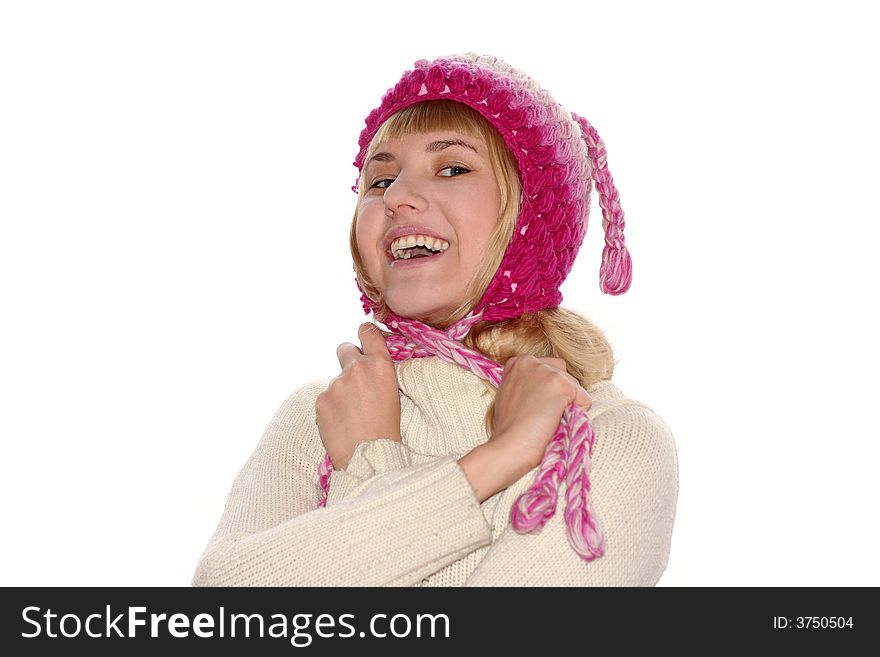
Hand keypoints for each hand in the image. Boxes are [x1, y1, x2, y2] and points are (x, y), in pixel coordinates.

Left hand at [315, 322, 401, 469]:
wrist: (370, 456)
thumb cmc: (387, 429)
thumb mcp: (392, 393)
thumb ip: (377, 374)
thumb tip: (365, 366)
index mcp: (380, 365)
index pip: (368, 332)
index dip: (364, 333)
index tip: (363, 338)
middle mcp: (356, 368)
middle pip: (344, 349)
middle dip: (348, 360)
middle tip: (354, 381)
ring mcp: (336, 384)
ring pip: (336, 381)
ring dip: (341, 393)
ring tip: (352, 416)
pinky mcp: (321, 400)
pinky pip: (325, 399)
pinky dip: (331, 409)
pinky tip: (341, 424)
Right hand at [459, 356, 591, 501]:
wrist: (510, 446)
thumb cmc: (509, 428)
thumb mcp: (511, 394)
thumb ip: (527, 383)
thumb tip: (547, 389)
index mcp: (518, 362)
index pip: (549, 368)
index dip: (547, 391)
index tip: (533, 406)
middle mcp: (531, 361)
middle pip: (564, 374)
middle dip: (560, 395)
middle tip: (541, 415)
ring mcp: (547, 372)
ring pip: (575, 387)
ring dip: (567, 405)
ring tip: (546, 419)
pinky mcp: (562, 385)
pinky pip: (585, 400)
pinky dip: (577, 415)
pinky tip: (555, 422)